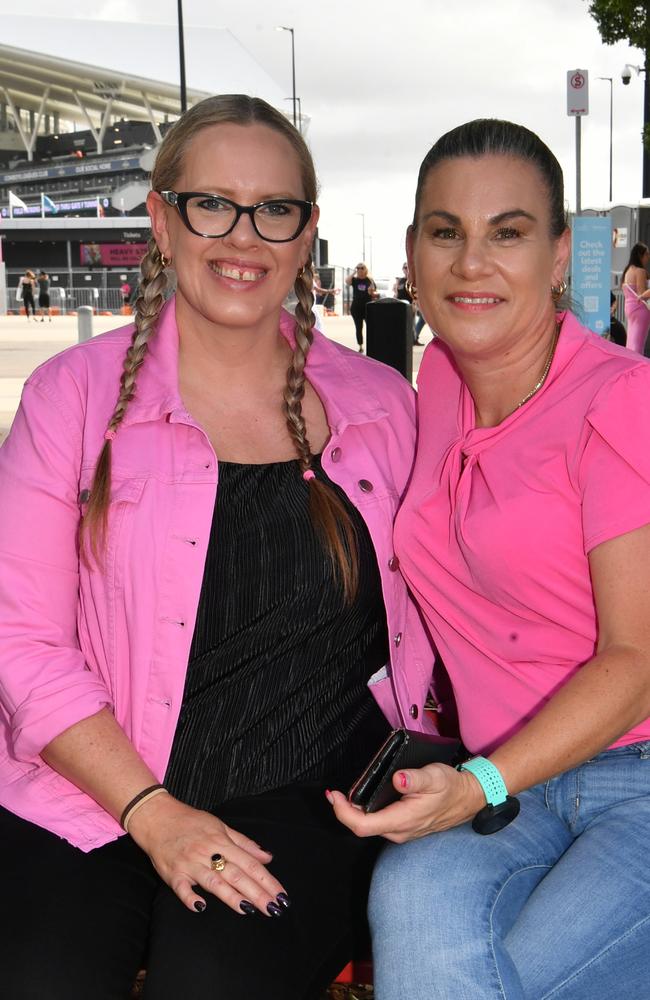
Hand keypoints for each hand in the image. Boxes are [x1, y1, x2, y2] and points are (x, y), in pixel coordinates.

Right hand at [128, 791, 287, 915]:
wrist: (159, 818)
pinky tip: (200, 906)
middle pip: (237, 875)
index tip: (281, 895)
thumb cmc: (192, 823)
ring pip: (214, 881)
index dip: (267, 880)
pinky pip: (181, 887)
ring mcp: (190, 864)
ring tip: (248, 909)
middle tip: (274, 908)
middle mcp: (208, 853)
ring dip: (231, 896)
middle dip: (257, 892)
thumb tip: (267, 857)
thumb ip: (244, 844)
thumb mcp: (221, 827)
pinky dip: (190, 897)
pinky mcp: (173, 873)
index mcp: (222, 841)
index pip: (250, 864)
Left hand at [327, 763, 484, 842]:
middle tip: (334, 793)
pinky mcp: (403, 827)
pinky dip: (365, 812)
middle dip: (344, 811)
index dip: (344, 813)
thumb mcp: (435, 776)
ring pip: (369, 827)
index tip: (335, 796)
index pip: (363, 826)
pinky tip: (362, 800)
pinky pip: (378, 823)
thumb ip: (416, 778)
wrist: (467, 799)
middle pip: (362, 828)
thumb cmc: (451, 787)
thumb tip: (399, 779)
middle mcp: (399, 831)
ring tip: (344, 795)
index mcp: (403, 820)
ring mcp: (401, 831)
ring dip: (354, 812)